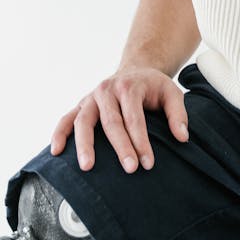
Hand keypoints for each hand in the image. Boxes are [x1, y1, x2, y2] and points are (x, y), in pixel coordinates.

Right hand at [50, 66, 188, 172]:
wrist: (135, 69)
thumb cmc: (153, 86)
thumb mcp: (172, 93)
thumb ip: (178, 114)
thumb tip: (182, 137)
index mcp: (129, 86)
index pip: (135, 118)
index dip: (141, 142)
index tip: (148, 163)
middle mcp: (107, 90)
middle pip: (111, 121)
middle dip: (120, 147)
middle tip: (129, 169)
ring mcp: (91, 97)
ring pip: (83, 120)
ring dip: (84, 144)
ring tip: (87, 166)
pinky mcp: (81, 105)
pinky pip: (66, 119)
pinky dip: (59, 133)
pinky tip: (56, 151)